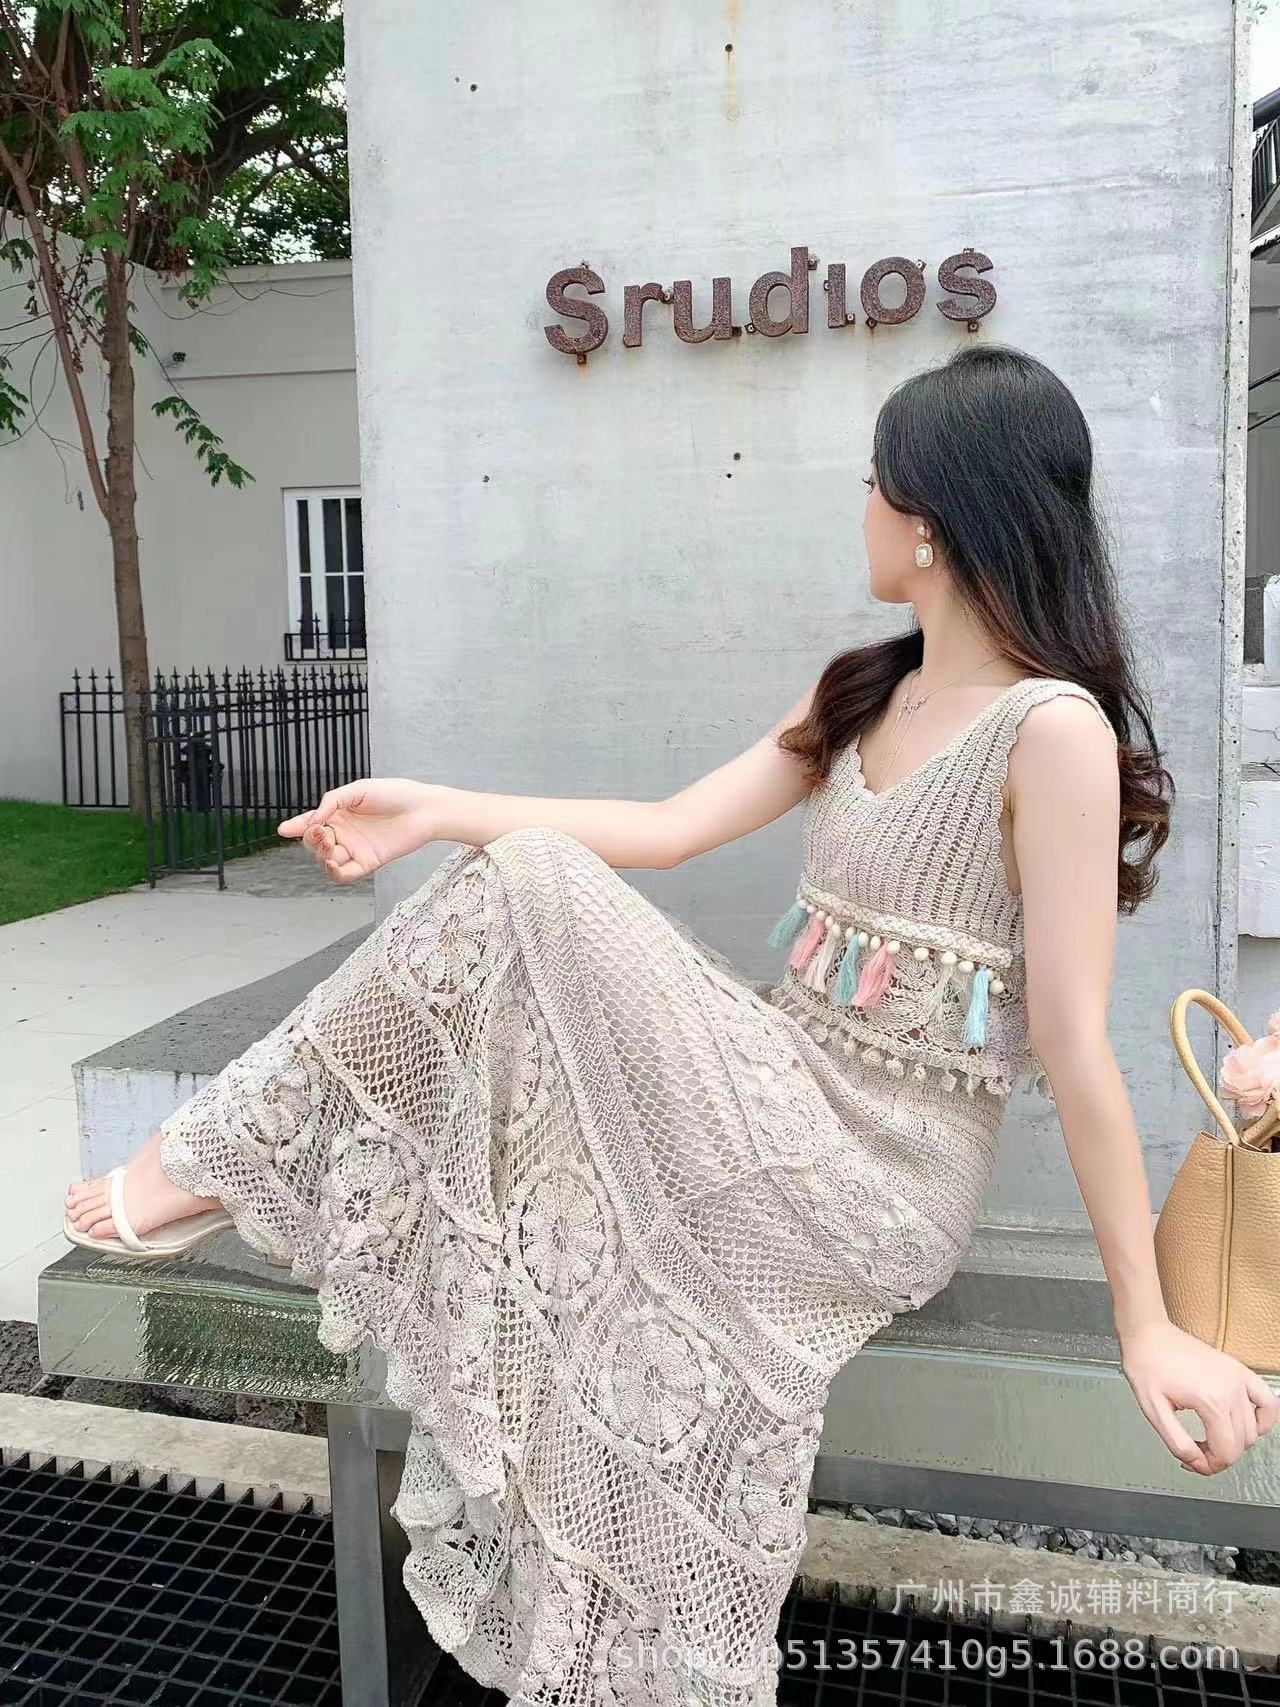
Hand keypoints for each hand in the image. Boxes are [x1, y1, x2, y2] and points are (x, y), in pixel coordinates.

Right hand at [277, 778, 437, 882]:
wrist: (424, 809)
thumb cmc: (395, 793)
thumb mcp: (358, 790)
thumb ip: (332, 802)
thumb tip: (313, 820)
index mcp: (339, 813)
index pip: (312, 822)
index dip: (297, 827)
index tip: (284, 830)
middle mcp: (345, 833)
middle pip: (315, 844)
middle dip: (312, 840)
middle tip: (321, 833)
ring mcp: (355, 849)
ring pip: (326, 860)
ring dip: (322, 855)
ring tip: (329, 843)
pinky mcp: (368, 863)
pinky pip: (345, 874)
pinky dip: (335, 872)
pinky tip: (333, 862)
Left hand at [1120, 1317, 1278, 1474]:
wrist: (1148, 1334)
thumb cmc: (1147, 1365)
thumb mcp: (1153, 1410)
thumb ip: (1178, 1443)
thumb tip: (1196, 1463)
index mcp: (1210, 1400)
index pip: (1226, 1452)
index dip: (1209, 1466)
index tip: (1192, 1461)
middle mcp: (1230, 1389)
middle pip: (1241, 1444)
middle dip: (1220, 1455)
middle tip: (1197, 1451)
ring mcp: (1238, 1378)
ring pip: (1253, 1429)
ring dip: (1236, 1441)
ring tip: (1212, 1437)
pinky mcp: (1239, 1370)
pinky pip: (1268, 1402)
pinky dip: (1264, 1419)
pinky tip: (1246, 1424)